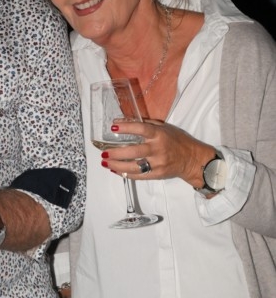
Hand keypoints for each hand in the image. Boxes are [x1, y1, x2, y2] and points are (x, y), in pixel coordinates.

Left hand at [100, 119, 215, 188]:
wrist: (193, 159)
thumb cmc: (178, 141)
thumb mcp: (165, 128)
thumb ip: (146, 125)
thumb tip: (123, 121)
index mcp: (160, 135)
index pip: (141, 129)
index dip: (126, 127)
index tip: (113, 126)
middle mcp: (158, 149)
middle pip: (134, 151)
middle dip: (116, 152)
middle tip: (104, 152)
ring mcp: (158, 164)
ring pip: (134, 166)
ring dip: (117, 165)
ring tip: (105, 162)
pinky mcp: (158, 174)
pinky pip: (138, 176)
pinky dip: (125, 174)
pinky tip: (115, 170)